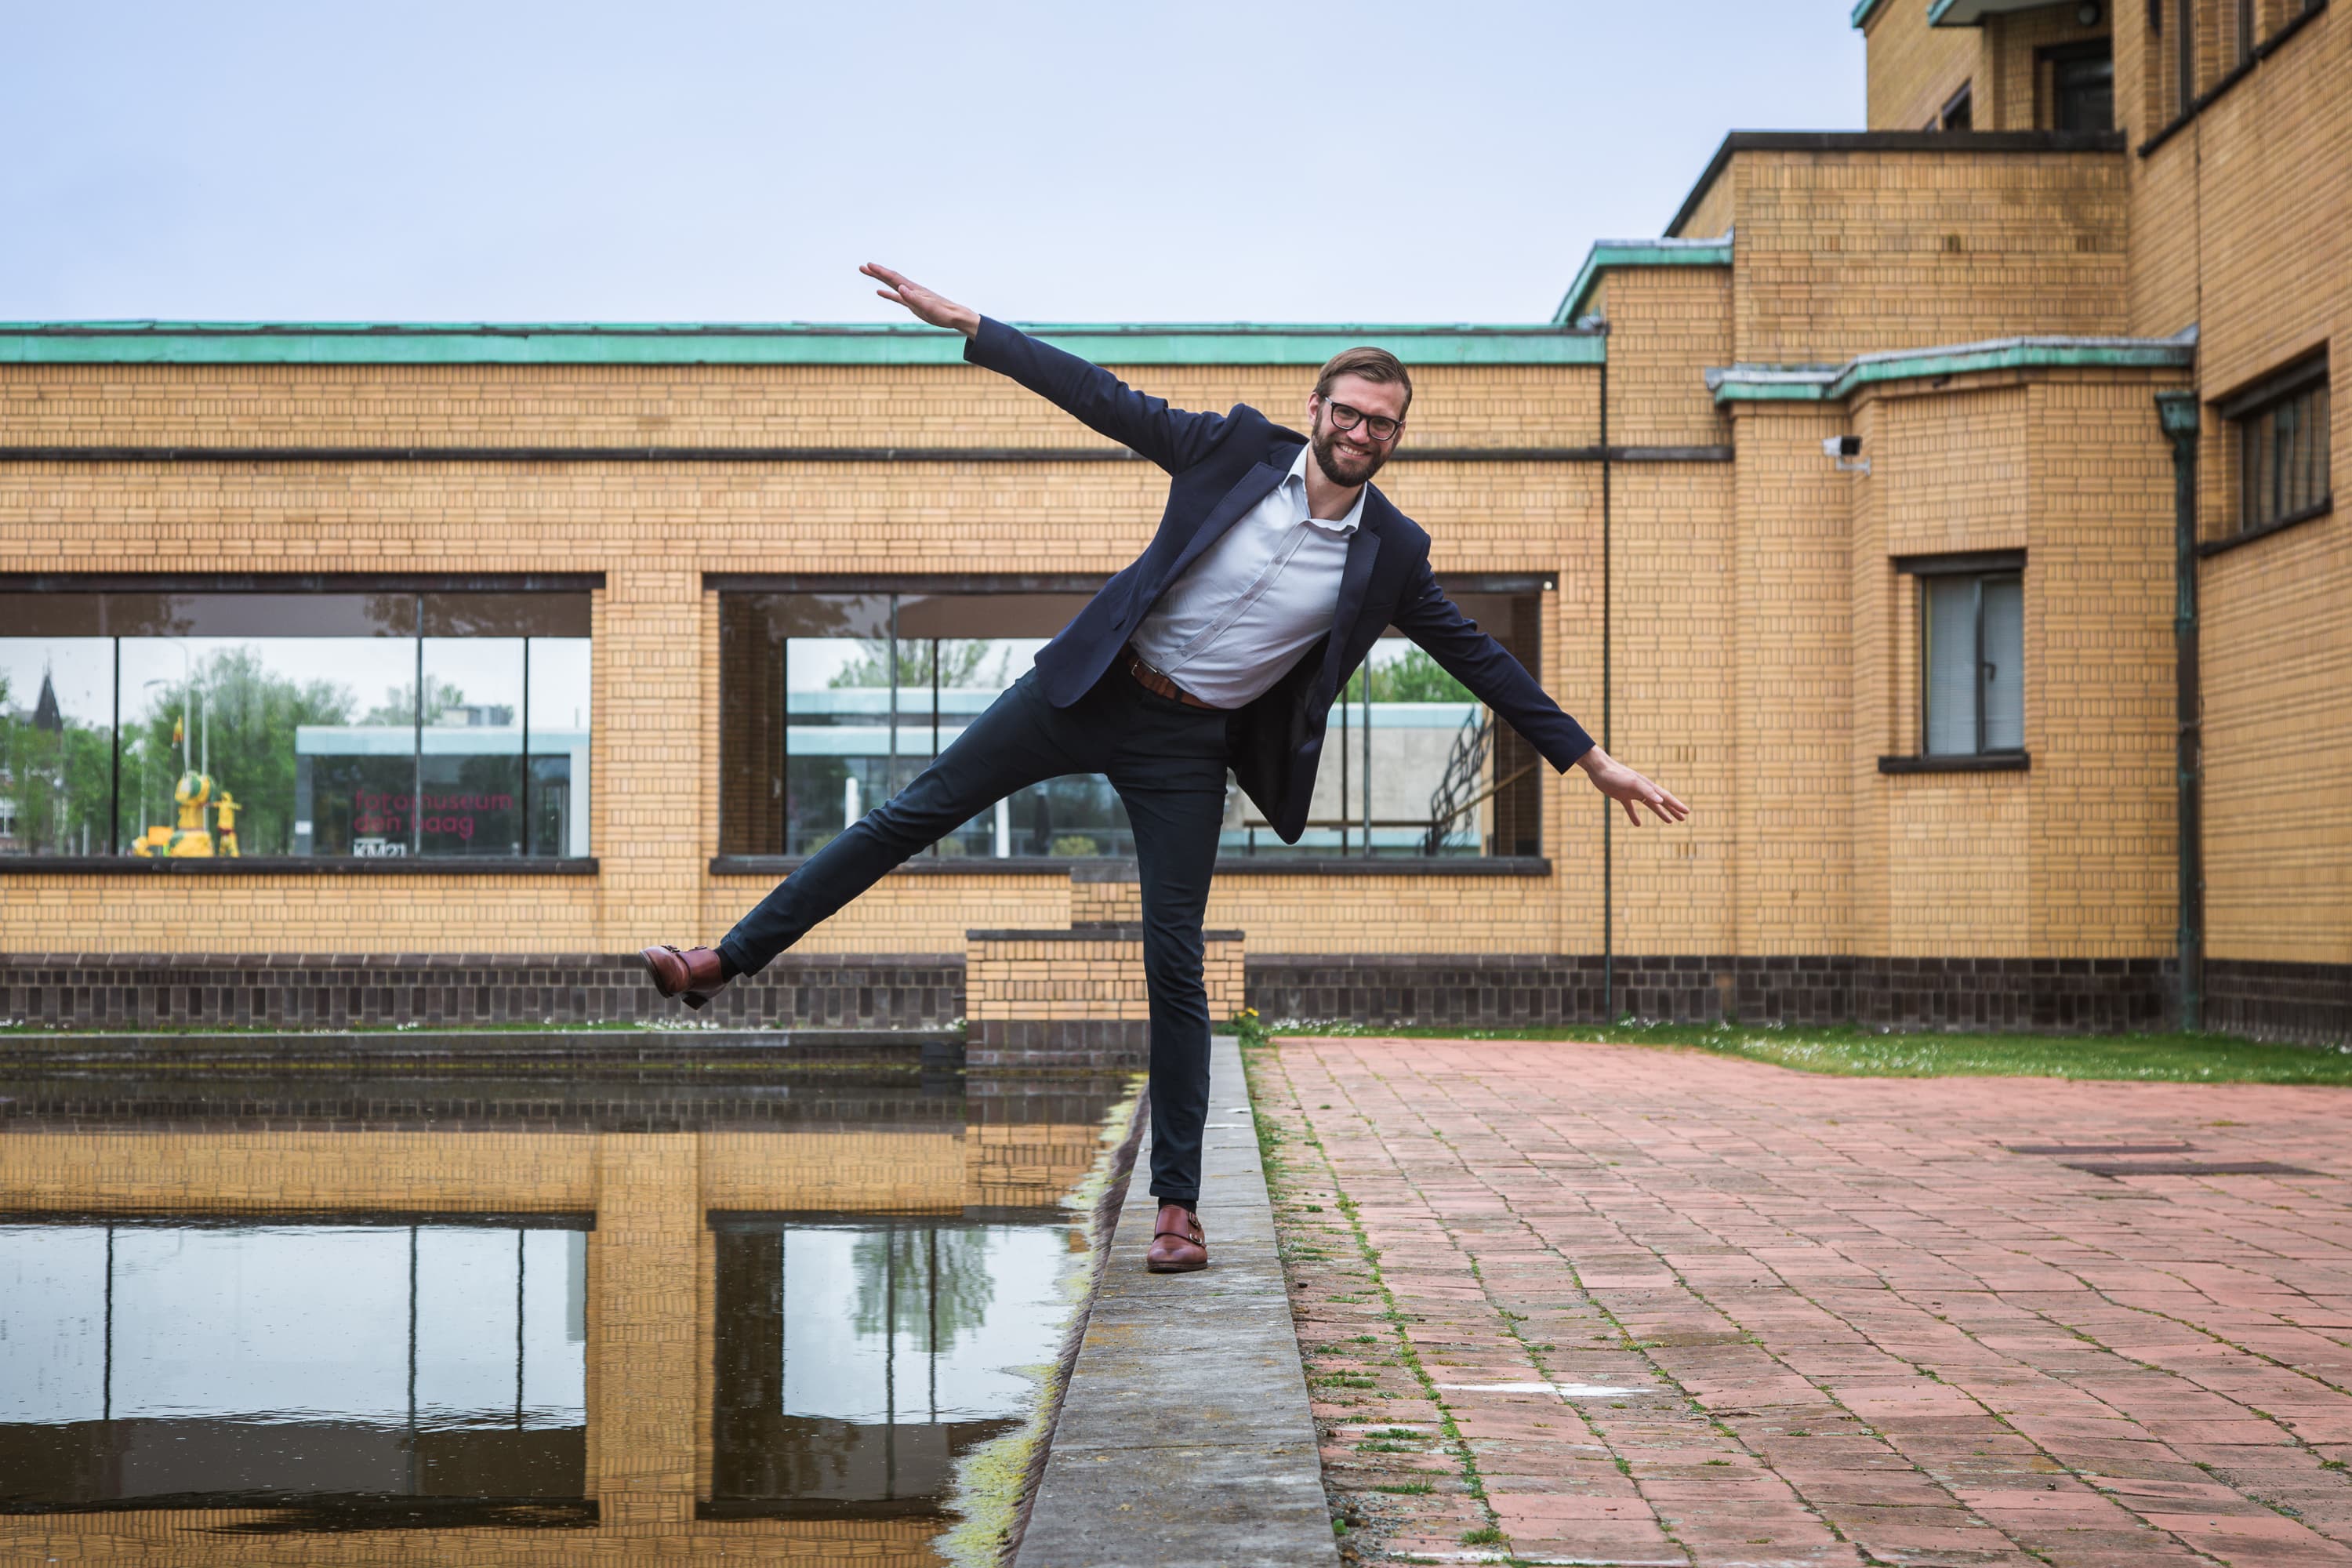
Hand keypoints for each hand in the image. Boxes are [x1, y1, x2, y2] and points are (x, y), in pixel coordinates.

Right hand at [861, 262, 979, 335]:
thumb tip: (900, 288)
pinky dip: (888, 294)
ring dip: (880, 280)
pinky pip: (897, 297)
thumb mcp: (927, 307)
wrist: (953, 316)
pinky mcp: (912, 303)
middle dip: (876, 272)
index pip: (894, 278)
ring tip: (868, 273)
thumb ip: (913, 298)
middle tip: (863, 267)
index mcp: (913, 289)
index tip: (869, 265)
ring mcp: (911, 295)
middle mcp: (911, 289)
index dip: (881, 272)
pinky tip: (880, 292)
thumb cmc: (942, 312)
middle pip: (890, 278)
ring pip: (892, 285)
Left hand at [1576, 746, 1689, 826]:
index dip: (1677, 805)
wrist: (1598, 768)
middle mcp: (1643, 789)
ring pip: (1650, 804)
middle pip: (1661, 801)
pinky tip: (1638, 824)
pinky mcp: (1621, 795)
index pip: (1666, 797)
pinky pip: (1631, 808)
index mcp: (1647, 786)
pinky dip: (1635, 816)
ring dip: (1660, 812)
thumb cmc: (1615, 774)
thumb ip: (1647, 791)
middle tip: (1682, 818)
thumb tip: (1661, 801)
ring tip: (1669, 821)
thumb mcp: (1632, 783)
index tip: (1687, 812)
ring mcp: (1632, 792)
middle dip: (1673, 810)